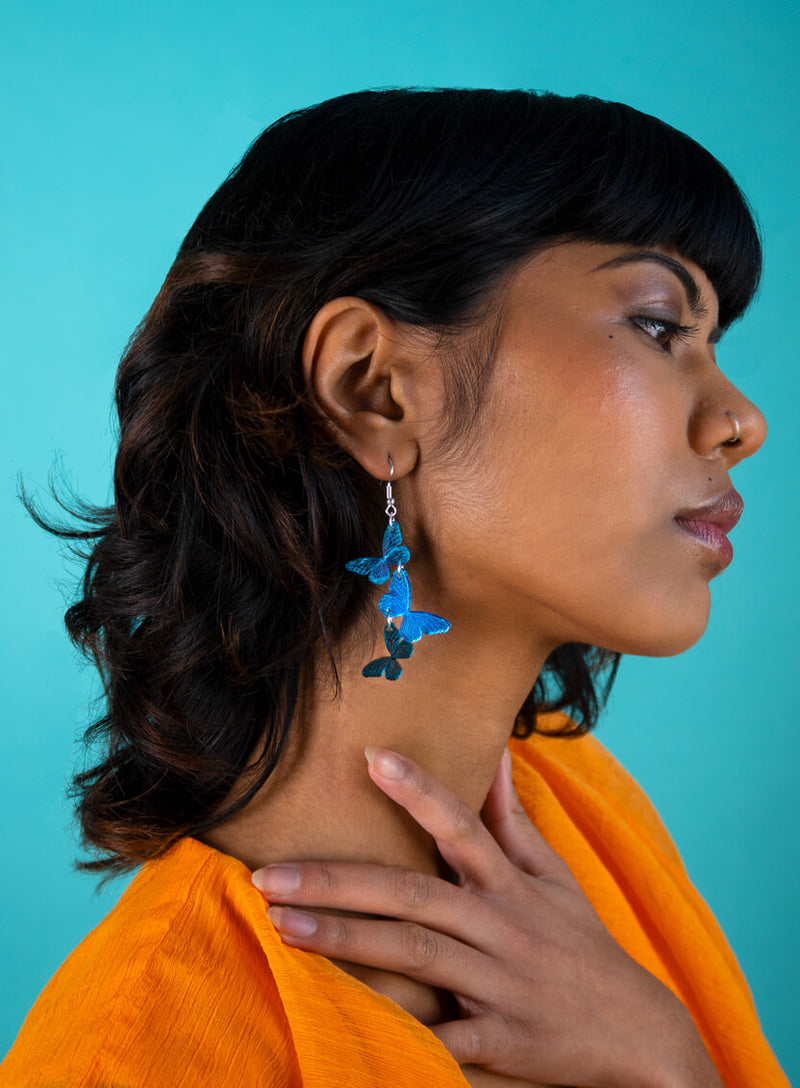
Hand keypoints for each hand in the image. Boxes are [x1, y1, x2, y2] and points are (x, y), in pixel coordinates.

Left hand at [252, 747, 721, 1087]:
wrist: (643, 1037)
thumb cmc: (583, 947)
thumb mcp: (556, 878)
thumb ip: (515, 820)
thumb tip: (498, 754)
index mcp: (511, 885)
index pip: (461, 826)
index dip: (419, 791)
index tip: (370, 758)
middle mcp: (502, 927)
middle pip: (415, 894)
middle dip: (340, 882)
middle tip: (269, 874)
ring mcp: (501, 985)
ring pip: (417, 954)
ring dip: (346, 940)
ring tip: (281, 926)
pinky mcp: (505, 1041)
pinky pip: (447, 1038)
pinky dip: (406, 1033)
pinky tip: (345, 1024)